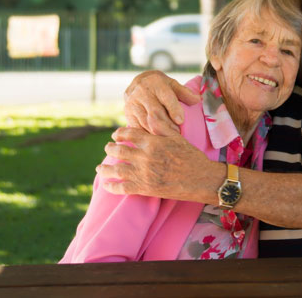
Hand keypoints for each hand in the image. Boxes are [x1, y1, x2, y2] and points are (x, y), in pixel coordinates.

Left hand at [97, 127, 220, 202]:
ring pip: (117, 169)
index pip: (129, 134)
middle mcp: (145, 157)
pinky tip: (106, 185)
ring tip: (100, 167)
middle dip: (110, 149)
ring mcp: (144, 174)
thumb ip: (161, 125)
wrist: (201, 179)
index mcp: (152, 142)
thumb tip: (149, 113)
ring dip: (105, 168)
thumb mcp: (177, 137)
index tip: (115, 135)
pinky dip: (111, 186)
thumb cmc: (191, 156)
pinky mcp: (145, 189)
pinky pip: (122, 188)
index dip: (119, 134)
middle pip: (119, 151)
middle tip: (107, 148)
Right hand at [123, 70, 199, 134]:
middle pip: (155, 114)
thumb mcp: (172, 84)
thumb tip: (197, 100)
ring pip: (146, 124)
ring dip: (159, 133)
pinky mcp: (127, 114)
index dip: (174, 110)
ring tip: (170, 138)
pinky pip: (138, 128)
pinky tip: (158, 139)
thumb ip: (184, 92)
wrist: (138, 82)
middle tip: (178, 134)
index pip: (166, 97)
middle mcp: (141, 92)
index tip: (181, 121)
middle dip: (168, 126)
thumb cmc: (160, 86)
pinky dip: (149, 135)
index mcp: (155, 82)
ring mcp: (132, 103)